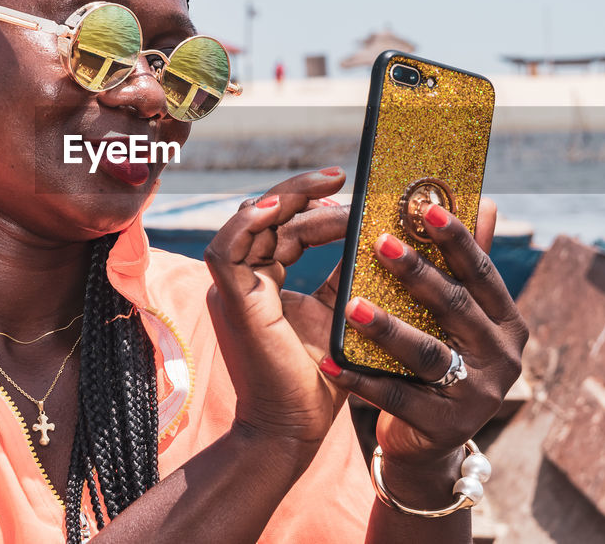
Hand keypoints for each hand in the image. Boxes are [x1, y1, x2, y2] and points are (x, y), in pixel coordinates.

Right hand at [202, 168, 350, 445]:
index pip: (283, 228)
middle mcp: (243, 281)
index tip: (350, 193)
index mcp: (262, 283)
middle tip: (340, 175)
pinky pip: (226, 249)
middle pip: (265, 217)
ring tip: (327, 182)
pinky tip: (280, 207)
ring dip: (285, 198)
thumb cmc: (320, 378)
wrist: (296, 430)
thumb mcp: (340, 310)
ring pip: (248, 222)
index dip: (313, 207)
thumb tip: (378, 229)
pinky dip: (249, 223)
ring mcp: (233, 290)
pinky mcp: (232, 301)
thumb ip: (347, 271)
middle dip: (302, 192)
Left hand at [303, 198, 528, 499]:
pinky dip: (359, 379)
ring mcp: (477, 395)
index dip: (455, 239)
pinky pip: (396, 397)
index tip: (425, 207)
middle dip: (417, 273)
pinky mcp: (446, 427)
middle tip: (379, 242)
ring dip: (387, 327)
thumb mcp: (454, 318)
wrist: (427, 441)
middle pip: (455, 307)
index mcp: (507, 322)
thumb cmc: (437, 360)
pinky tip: (328, 361)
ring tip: (350, 304)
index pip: (482, 272)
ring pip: (427, 353)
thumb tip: (485, 200)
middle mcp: (502, 358)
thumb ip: (464, 265)